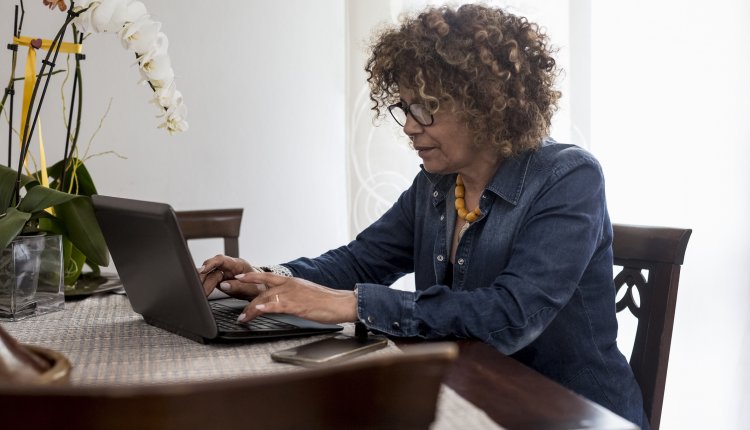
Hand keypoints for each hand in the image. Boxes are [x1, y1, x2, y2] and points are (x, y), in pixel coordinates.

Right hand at [198, 255, 254, 295]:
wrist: (260, 291)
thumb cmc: (258, 287)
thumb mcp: (252, 288)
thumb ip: (239, 286)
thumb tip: (224, 285)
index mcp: (238, 264)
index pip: (222, 260)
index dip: (211, 263)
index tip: (203, 270)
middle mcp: (229, 267)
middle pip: (212, 267)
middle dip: (203, 275)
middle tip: (198, 286)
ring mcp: (223, 273)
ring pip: (209, 275)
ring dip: (203, 283)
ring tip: (202, 292)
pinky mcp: (220, 280)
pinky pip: (209, 282)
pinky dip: (205, 287)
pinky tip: (203, 292)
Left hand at [221, 272, 356, 323]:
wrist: (341, 303)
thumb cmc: (327, 302)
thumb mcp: (307, 295)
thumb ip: (293, 296)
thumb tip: (283, 302)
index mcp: (292, 282)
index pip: (267, 276)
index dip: (251, 276)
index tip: (238, 276)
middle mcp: (289, 285)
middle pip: (260, 286)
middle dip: (241, 288)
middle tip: (226, 287)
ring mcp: (292, 294)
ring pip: (265, 298)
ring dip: (250, 308)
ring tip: (241, 317)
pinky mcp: (296, 305)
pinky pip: (275, 306)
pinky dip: (262, 309)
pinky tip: (255, 313)